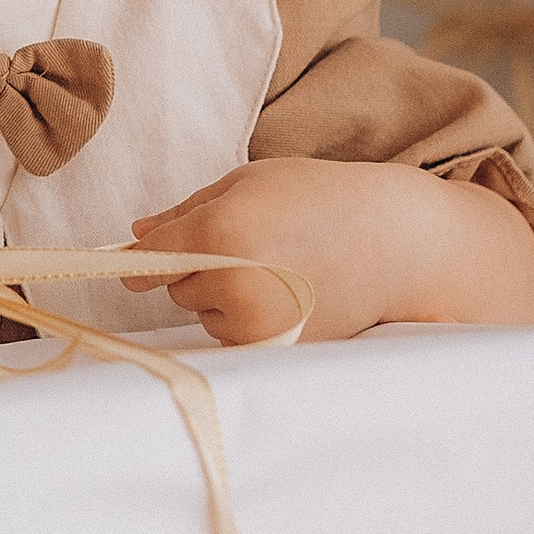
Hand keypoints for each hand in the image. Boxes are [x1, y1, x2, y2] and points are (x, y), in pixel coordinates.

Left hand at [133, 154, 533, 342]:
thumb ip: (187, 210)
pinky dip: (250, 320)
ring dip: (224, 295)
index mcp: (219, 235)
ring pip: (206, 315)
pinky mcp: (280, 351)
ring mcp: (258, 327)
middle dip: (197, 266)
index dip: (138, 260)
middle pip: (175, 287)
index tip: (134, 262)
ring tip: (278, 266)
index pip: (145, 263)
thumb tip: (136, 236)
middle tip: (251, 243)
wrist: (398, 242)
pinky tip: (290, 294)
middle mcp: (233, 288)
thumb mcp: (251, 182)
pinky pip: (237, 338)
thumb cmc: (322, 197)